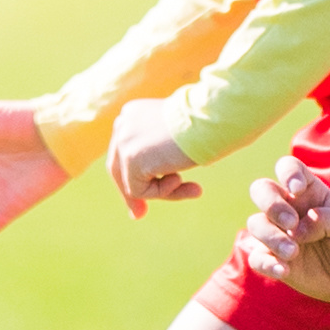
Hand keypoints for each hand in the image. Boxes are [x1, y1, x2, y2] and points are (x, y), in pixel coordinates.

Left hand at [106, 97, 202, 217]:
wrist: (211, 119)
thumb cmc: (207, 128)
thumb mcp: (177, 140)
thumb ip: (158, 155)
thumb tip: (150, 183)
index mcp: (133, 115)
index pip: (124, 151)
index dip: (131, 175)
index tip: (140, 197)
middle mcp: (123, 125)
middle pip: (118, 168)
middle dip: (131, 193)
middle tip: (140, 215)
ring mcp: (124, 141)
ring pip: (132, 182)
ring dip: (162, 192)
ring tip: (195, 189)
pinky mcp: (130, 159)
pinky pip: (139, 190)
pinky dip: (162, 192)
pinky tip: (179, 178)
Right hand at [238, 159, 329, 302]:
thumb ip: (327, 220)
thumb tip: (298, 229)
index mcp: (309, 191)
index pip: (288, 167)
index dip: (287, 173)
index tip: (297, 189)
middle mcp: (288, 208)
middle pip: (261, 189)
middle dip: (271, 204)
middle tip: (291, 223)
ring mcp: (277, 233)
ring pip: (255, 224)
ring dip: (272, 237)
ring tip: (294, 253)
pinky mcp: (272, 258)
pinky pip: (256, 257)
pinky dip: (266, 263)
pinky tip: (284, 270)